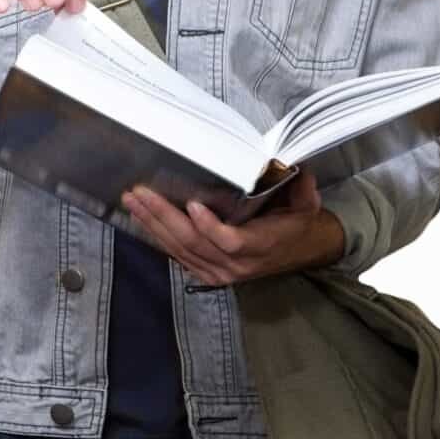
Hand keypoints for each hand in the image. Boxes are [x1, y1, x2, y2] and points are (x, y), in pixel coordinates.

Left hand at [121, 169, 344, 284]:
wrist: (299, 250)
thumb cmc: (297, 222)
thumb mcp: (307, 204)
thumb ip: (302, 188)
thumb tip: (296, 167)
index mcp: (260, 246)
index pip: (230, 242)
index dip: (209, 227)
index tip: (192, 204)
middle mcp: (236, 264)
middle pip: (194, 243)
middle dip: (163, 216)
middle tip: (141, 193)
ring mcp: (219, 271)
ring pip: (180, 249)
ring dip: (153, 224)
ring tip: (133, 200)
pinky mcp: (207, 272)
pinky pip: (178, 255)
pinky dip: (157, 236)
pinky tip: (141, 218)